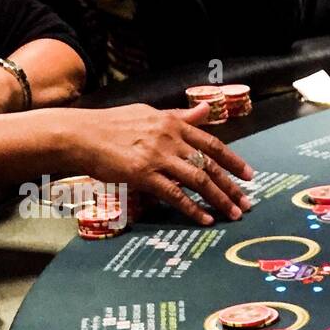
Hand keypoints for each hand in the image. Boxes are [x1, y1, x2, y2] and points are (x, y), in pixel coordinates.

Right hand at [63, 103, 254, 224]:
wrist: (80, 134)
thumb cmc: (112, 124)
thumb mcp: (149, 113)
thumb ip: (180, 116)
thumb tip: (206, 109)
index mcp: (173, 123)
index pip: (212, 143)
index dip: (233, 161)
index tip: (249, 175)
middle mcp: (170, 139)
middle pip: (210, 164)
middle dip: (232, 186)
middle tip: (248, 203)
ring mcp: (158, 157)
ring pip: (198, 180)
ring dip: (219, 199)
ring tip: (234, 214)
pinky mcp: (144, 175)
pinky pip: (175, 194)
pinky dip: (193, 208)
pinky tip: (205, 219)